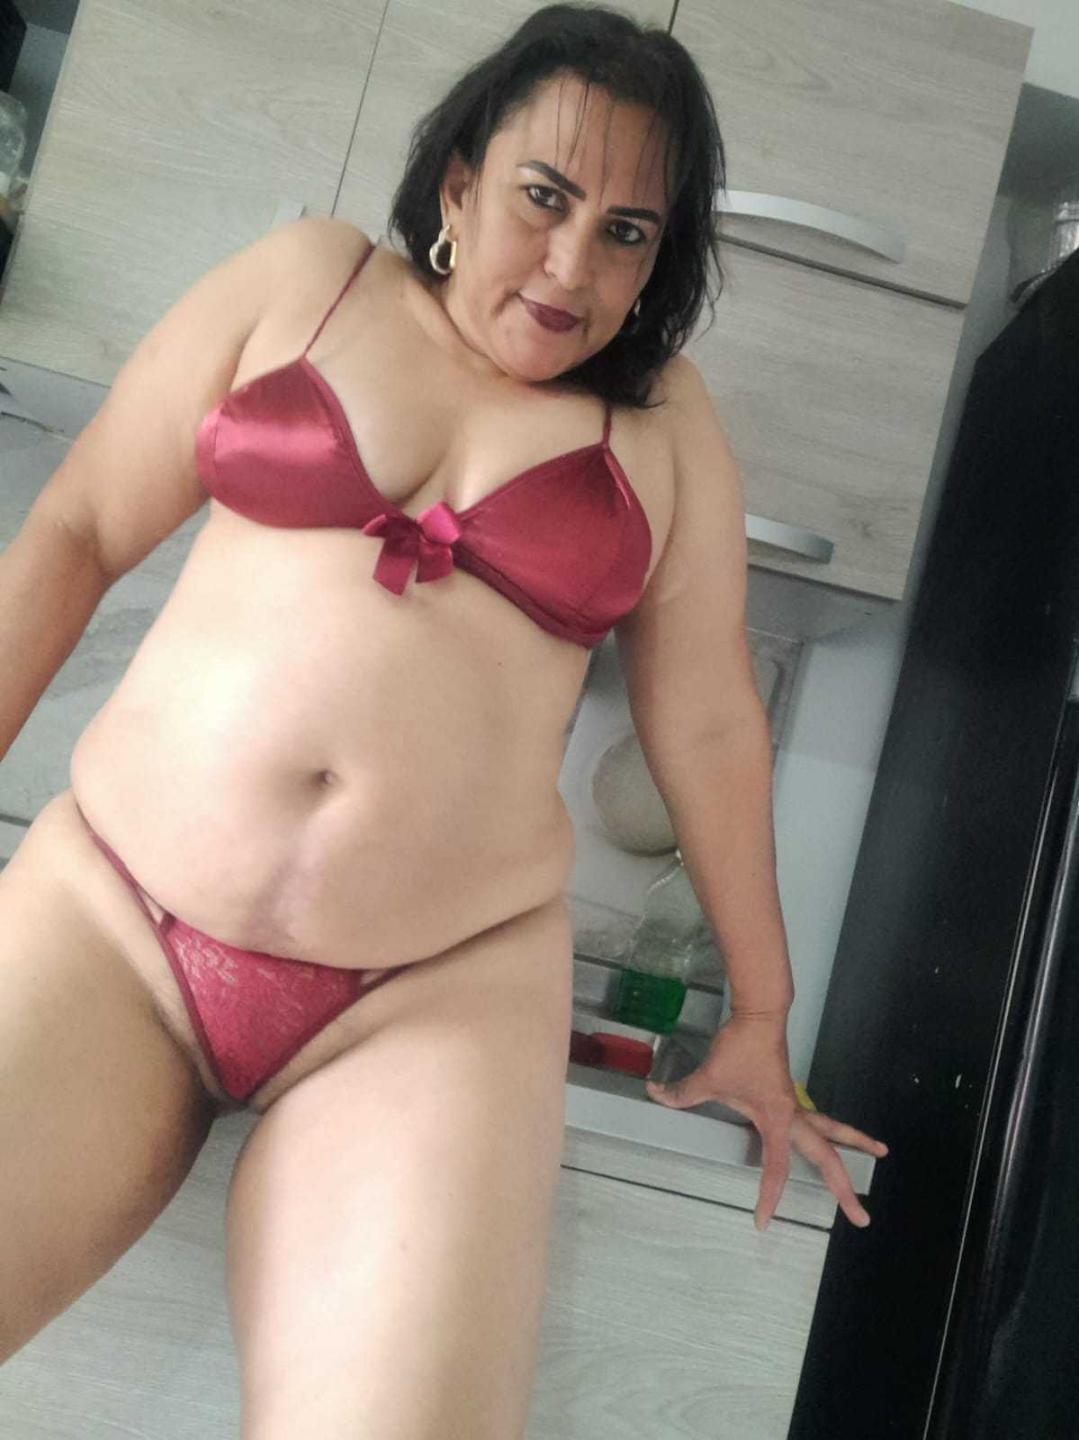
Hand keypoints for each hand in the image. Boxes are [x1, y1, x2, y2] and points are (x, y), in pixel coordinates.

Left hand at [644, 1010, 887, 1230]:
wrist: (761, 1014)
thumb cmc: (739, 1048)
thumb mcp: (709, 1076)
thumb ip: (682, 1092)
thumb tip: (655, 1093)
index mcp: (777, 1120)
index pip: (777, 1168)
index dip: (770, 1196)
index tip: (762, 1222)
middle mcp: (793, 1117)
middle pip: (827, 1156)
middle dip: (843, 1188)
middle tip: (862, 1218)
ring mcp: (796, 1105)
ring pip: (833, 1132)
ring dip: (855, 1144)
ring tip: (880, 1154)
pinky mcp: (791, 1096)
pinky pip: (819, 1120)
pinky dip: (835, 1130)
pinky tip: (839, 1138)